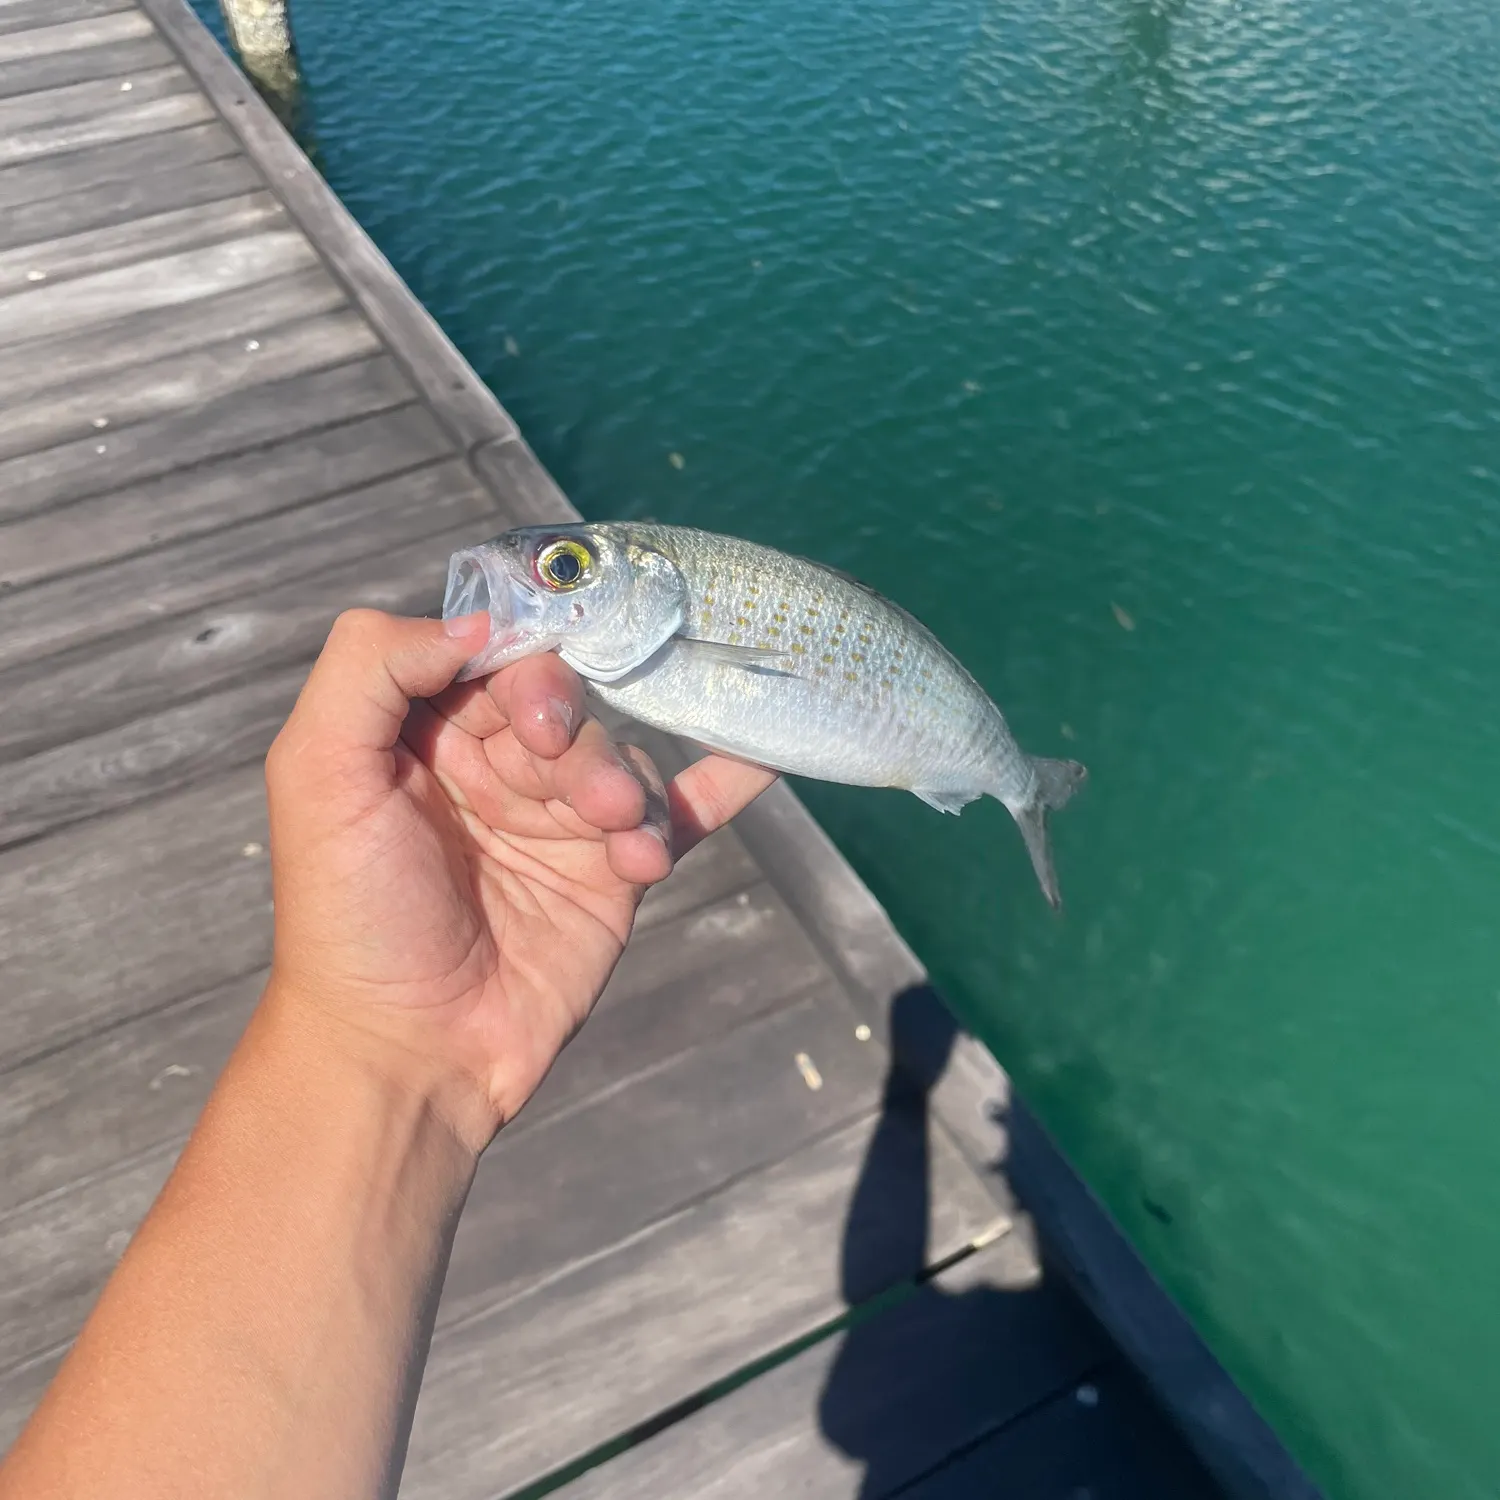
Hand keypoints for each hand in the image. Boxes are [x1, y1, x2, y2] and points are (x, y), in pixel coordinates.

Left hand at [262, 608, 776, 1152]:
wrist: (408, 1053)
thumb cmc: (349, 916)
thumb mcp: (317, 772)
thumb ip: (371, 668)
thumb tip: (479, 621)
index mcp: (421, 734)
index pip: (487, 655)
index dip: (516, 658)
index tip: (526, 697)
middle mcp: (491, 767)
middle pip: (560, 699)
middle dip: (569, 722)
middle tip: (560, 761)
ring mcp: (557, 821)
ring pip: (617, 756)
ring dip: (618, 785)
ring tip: (610, 834)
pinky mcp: (612, 874)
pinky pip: (674, 812)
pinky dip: (719, 784)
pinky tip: (757, 761)